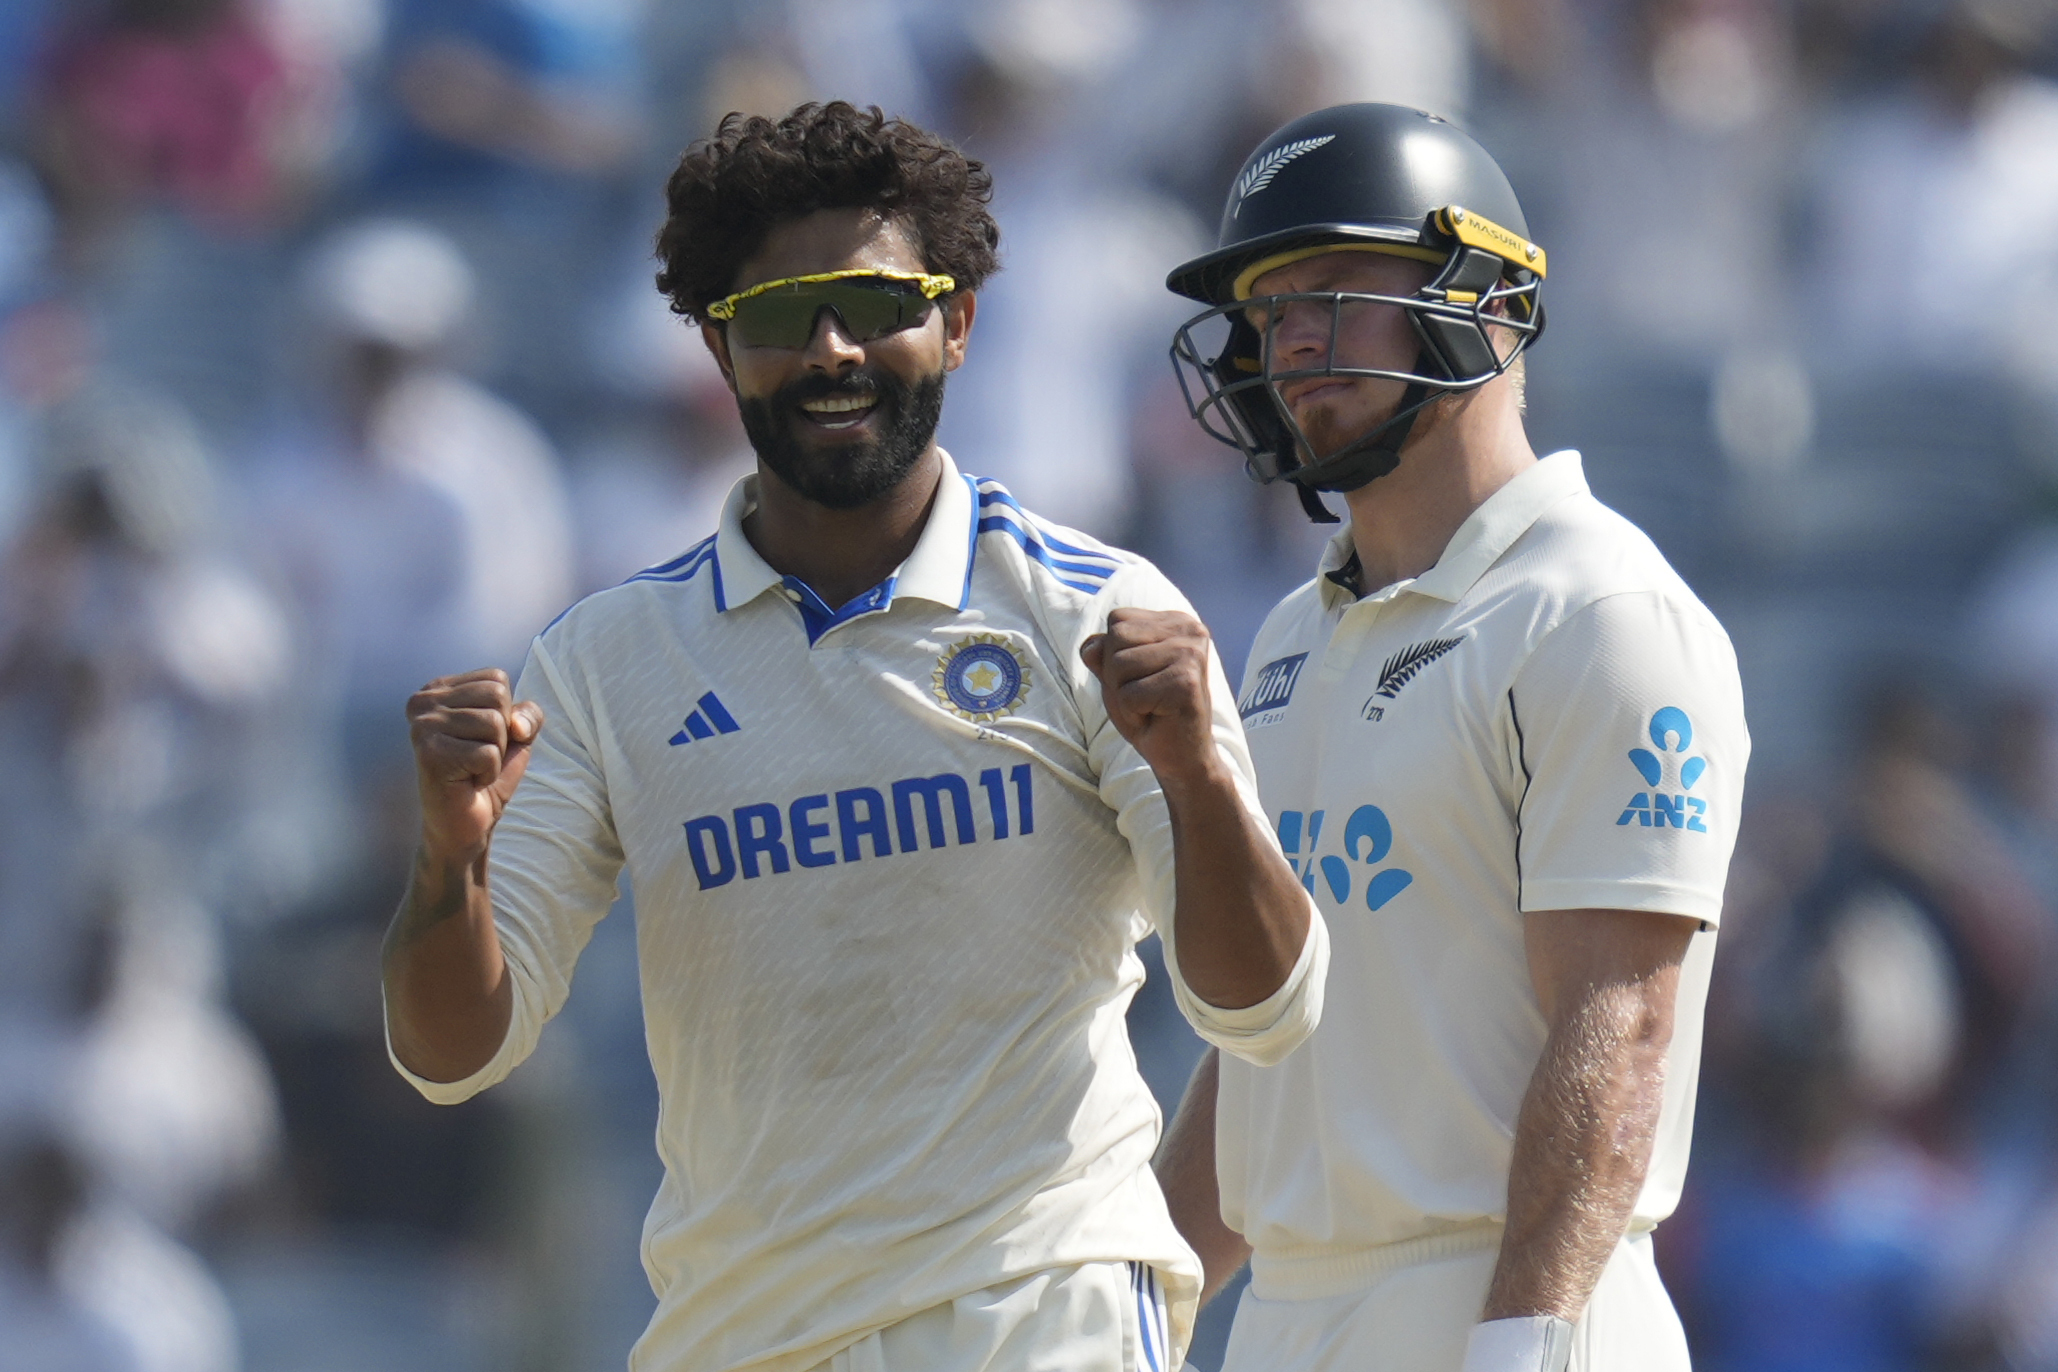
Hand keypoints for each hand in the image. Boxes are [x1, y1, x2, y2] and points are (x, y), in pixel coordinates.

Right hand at [406, 668, 543, 864]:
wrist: (466, 824)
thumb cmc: (485, 774)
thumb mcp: (516, 735)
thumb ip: (527, 714)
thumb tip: (517, 724)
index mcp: (438, 688)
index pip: (496, 678)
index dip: (506, 712)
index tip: (481, 737)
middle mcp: (423, 701)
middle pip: (497, 696)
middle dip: (501, 733)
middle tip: (477, 756)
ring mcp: (423, 726)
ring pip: (494, 723)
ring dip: (494, 754)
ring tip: (471, 769)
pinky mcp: (430, 753)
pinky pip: (488, 753)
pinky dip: (488, 772)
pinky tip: (467, 782)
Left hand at [1081, 608, 1222, 786]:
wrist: (1182, 757)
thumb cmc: (1150, 712)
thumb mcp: (1117, 677)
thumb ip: (1103, 654)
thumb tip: (1089, 647)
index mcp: (1176, 621)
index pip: (1117, 620)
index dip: (1114, 655)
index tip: (1142, 677)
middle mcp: (1190, 630)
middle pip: (1116, 638)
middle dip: (1116, 675)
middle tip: (1145, 696)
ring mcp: (1190, 654)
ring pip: (1119, 665)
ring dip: (1124, 695)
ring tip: (1150, 706)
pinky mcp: (1186, 682)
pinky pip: (1128, 695)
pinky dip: (1133, 714)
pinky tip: (1157, 718)